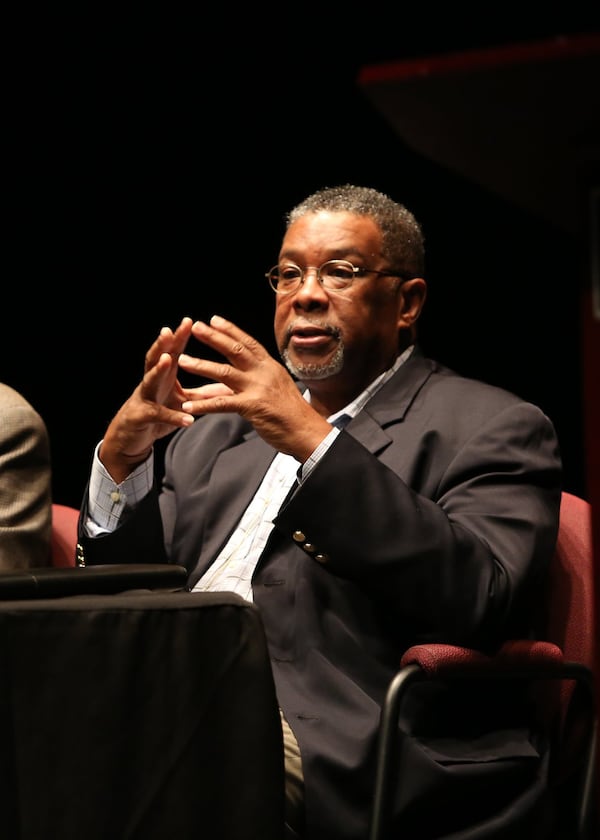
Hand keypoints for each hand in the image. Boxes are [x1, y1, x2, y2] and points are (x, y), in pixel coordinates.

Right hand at [99, 317, 195, 481]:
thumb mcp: (182, 402)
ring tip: (167, 360)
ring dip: (158, 370)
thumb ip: (203, 394)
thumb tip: (227, 386)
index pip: (172, 352)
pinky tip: (188, 418)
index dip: (179, 337)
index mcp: (163, 376)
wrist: (131, 438)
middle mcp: (151, 382)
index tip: (189, 321)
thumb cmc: (157, 414)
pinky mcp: (142, 417)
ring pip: (149, 381)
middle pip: (156, 360)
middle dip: (163, 344)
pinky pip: (159, 415)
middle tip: (169, 330)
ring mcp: (145, 398)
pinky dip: (173, 416)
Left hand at [178, 315, 332, 461]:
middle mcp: (263, 372)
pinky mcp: (252, 407)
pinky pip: (222, 404)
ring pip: (224, 372)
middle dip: (213, 338)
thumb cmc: (291, 411)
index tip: (214, 319)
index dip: (230, 330)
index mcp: (270, 366)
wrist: (306, 431)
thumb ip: (258, 378)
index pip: (248, 342)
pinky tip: (188, 406)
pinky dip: (203, 405)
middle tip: (195, 327)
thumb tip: (240, 373)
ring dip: (201, 365)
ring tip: (183, 361)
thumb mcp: (277, 386)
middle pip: (235, 350)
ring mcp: (258, 388)